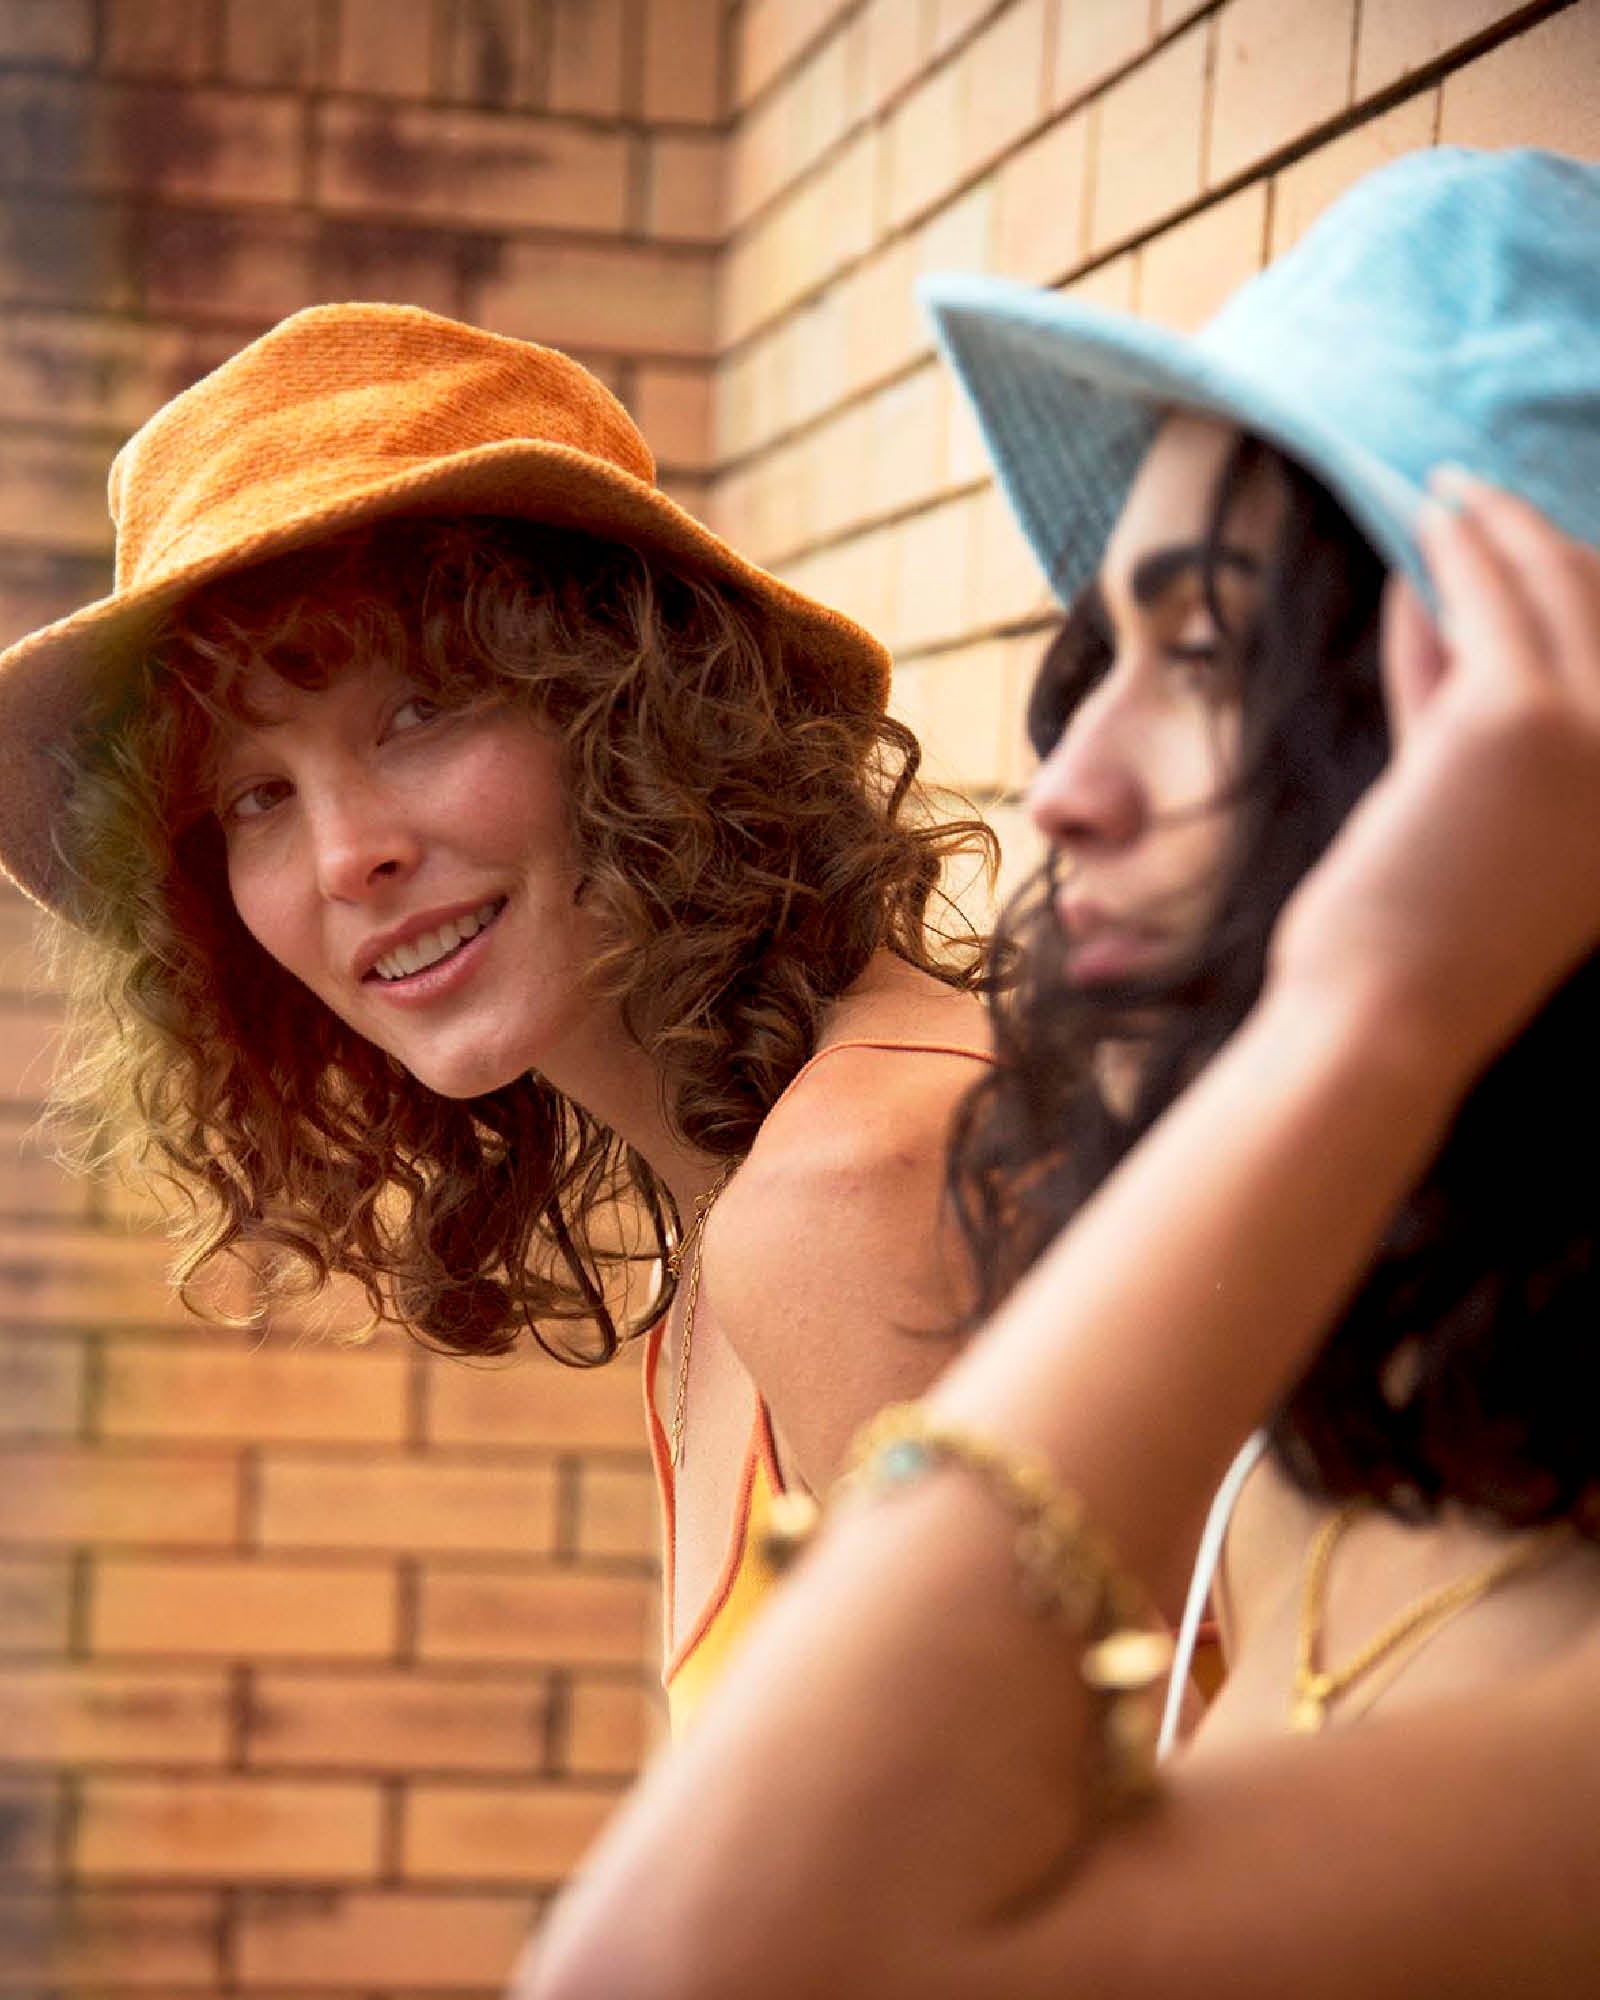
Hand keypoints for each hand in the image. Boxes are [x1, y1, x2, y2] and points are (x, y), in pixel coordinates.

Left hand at [1269, 471, 1599, 1083]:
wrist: (1384, 1020)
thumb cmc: (1408, 937)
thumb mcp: (1455, 806)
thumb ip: (1450, 702)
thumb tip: (1431, 596)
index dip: (1582, 590)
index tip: (1535, 552)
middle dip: (1545, 547)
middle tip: (1484, 507)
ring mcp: (1594, 735)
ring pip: (1555, 590)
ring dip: (1500, 529)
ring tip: (1452, 494)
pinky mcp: (1515, 717)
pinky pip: (1488, 599)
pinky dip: (1462, 545)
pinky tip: (1434, 511)